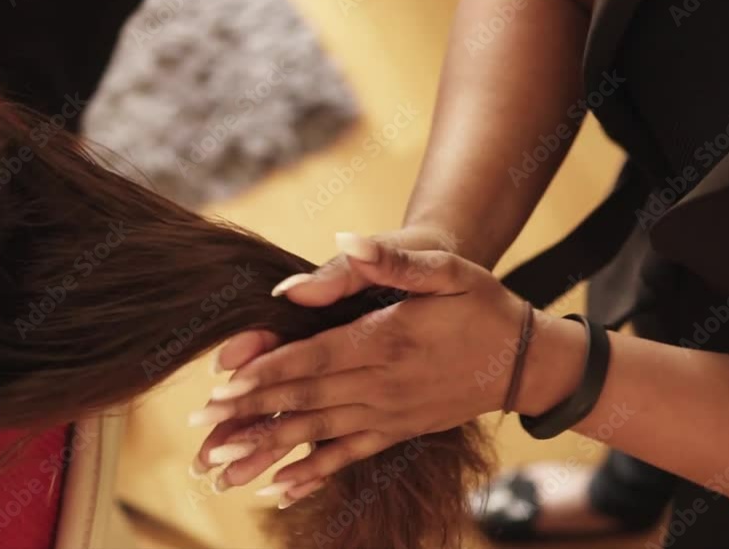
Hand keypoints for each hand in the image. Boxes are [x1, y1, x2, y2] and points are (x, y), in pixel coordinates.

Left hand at [189, 233, 527, 505]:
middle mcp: (383, 384)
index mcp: (388, 340)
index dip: (267, 371)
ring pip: (318, 434)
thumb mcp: (446, 269)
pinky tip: (278, 489)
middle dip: (251, 413)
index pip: (315, 357)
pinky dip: (312, 474)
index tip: (223, 384)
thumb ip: (389, 261)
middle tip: (203, 426)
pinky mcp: (397, 431)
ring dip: (268, 449)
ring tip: (224, 466)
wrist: (525, 359)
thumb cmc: (481, 303)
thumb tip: (341, 240)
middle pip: (305, 399)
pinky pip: (349, 457)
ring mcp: (389, 414)